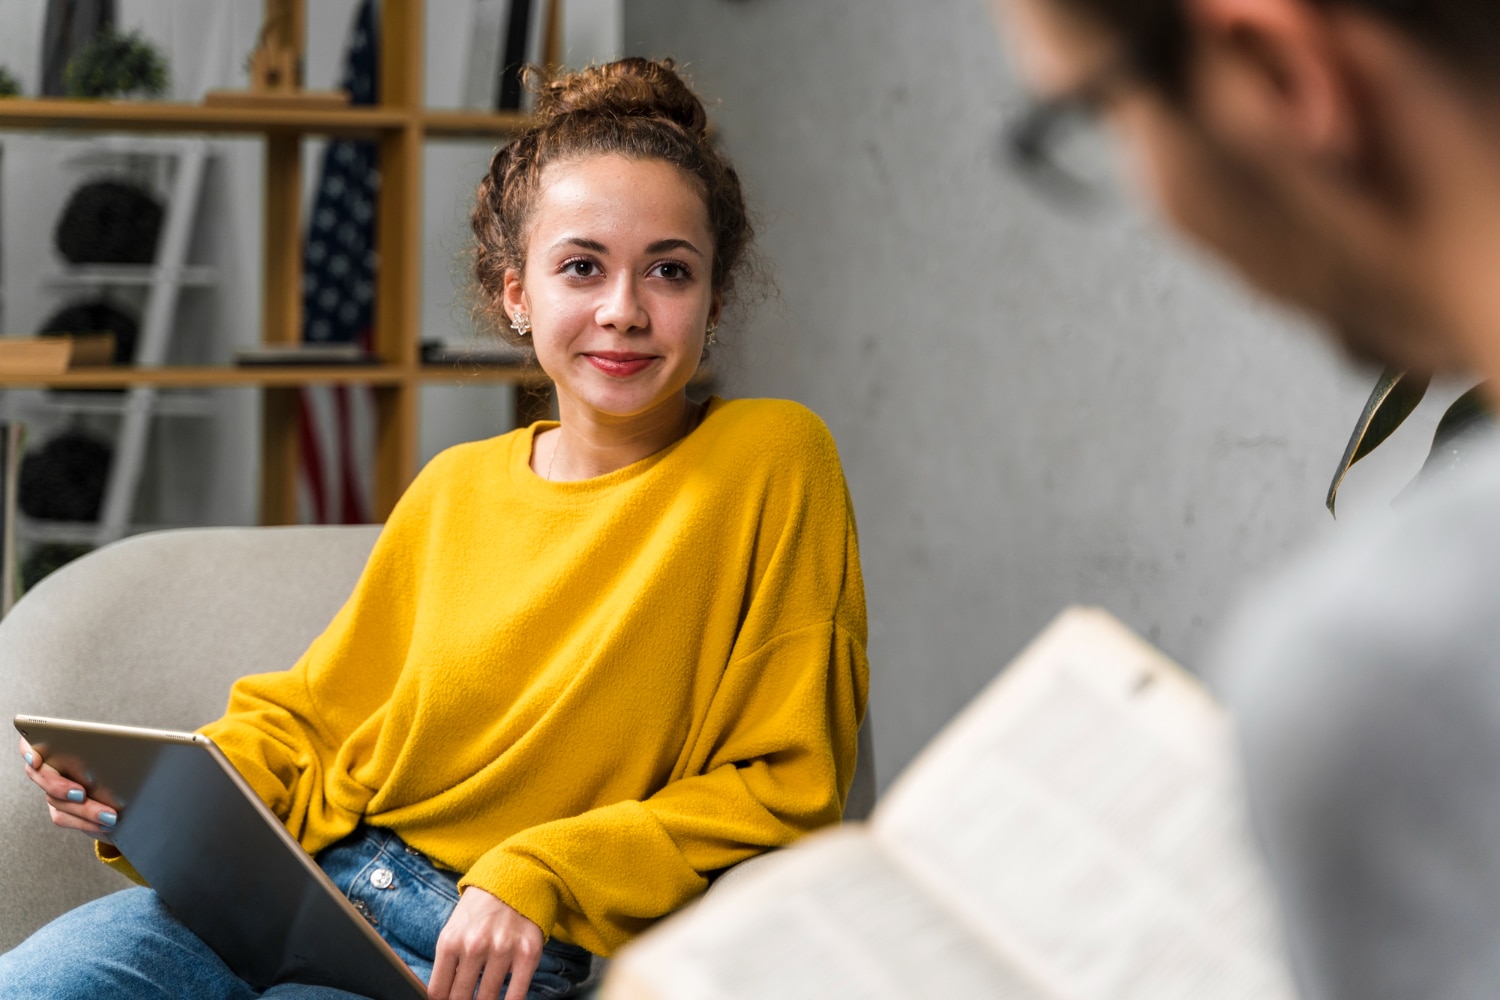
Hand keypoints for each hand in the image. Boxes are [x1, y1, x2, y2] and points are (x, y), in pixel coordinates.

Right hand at [18, 736, 116, 839]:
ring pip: (57, 802)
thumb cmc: (120, 760)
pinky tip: (105, 823)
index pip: (31, 744)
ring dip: (85, 810)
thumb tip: (125, 745)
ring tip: (109, 815)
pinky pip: (66, 819)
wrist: (127, 788)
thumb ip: (110, 745)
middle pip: (42, 777)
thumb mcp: (116, 748)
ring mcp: (54, 792)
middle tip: (81, 793)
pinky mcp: (63, 811)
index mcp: (58, 747)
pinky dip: (87, 822)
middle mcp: (49, 770)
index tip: (36, 759)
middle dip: (60, 786)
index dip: (28, 750)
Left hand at [429, 886, 543, 999]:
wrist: (516, 877)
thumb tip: (445, 996)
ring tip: (483, 998)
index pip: (438, 991)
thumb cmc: (481, 908)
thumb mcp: (455, 929)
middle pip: (460, 998)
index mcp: (450, 941)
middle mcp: (474, 946)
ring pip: (487, 999)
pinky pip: (516, 994)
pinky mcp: (527, 953)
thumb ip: (448, 961)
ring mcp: (502, 950)